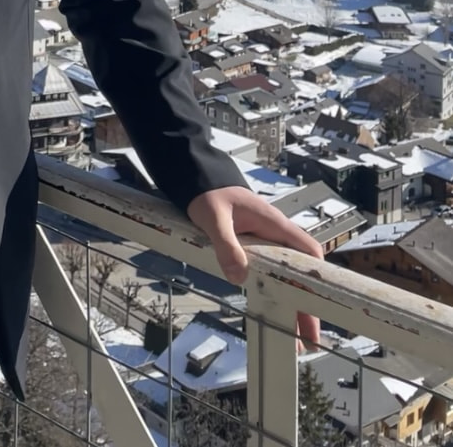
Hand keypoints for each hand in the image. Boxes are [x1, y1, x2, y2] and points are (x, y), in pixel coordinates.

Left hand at [186, 185, 323, 347]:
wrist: (201, 181)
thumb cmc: (210, 195)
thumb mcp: (213, 218)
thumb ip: (225, 244)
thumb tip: (238, 276)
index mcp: (274, 224)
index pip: (308, 251)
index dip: (316, 277)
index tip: (320, 305)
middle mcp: (277, 234)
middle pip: (301, 272)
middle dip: (307, 303)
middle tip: (309, 339)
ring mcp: (268, 242)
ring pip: (288, 275)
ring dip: (293, 302)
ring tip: (295, 337)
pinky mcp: (257, 247)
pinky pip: (273, 272)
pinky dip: (277, 293)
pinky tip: (275, 311)